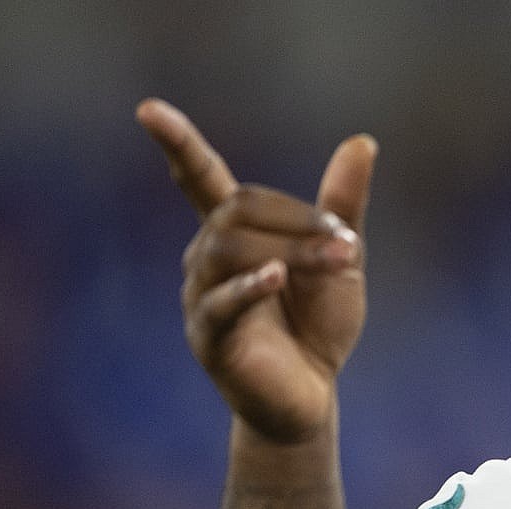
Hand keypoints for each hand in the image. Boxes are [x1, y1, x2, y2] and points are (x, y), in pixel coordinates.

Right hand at [137, 99, 377, 443]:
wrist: (311, 397)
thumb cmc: (318, 326)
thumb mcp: (341, 259)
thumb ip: (343, 205)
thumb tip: (362, 142)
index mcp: (235, 234)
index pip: (200, 180)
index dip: (178, 146)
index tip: (148, 110)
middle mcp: (206, 259)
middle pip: (237, 211)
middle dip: (298, 220)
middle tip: (349, 243)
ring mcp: (202, 297)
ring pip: (231, 249)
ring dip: (292, 249)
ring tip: (339, 262)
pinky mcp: (210, 338)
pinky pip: (220, 304)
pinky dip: (248, 286)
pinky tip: (274, 276)